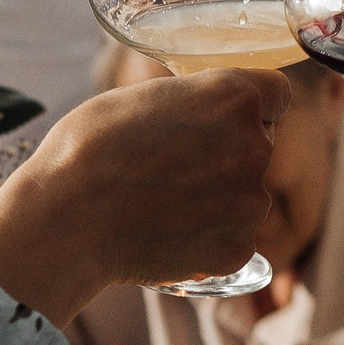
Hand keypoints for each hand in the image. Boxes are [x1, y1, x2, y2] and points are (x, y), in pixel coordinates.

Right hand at [0, 68, 289, 325]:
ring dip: (219, 201)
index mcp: (235, 96)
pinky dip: (207, 240)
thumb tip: (206, 114)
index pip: (276, 95)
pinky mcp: (238, 249)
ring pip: (247, 197)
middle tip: (175, 168)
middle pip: (260, 147)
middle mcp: (255, 146)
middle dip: (228, 155)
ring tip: (162, 204)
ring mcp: (251, 203)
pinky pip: (232, 239)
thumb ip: (193, 102)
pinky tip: (166, 233)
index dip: (248, 107)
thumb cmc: (90, 148)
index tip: (221, 120)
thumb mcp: (144, 96)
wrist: (67, 217)